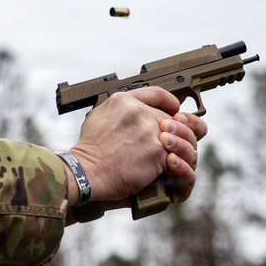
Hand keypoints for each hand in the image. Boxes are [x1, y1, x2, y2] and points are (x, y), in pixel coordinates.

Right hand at [66, 87, 206, 210]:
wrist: (86, 171)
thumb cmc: (89, 149)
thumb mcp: (98, 115)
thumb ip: (122, 108)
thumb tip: (138, 109)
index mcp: (124, 100)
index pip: (158, 93)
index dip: (170, 102)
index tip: (174, 110)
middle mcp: (140, 112)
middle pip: (172, 118)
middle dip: (173, 131)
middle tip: (168, 142)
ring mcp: (151, 132)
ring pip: (178, 137)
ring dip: (176, 147)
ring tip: (167, 156)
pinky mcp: (158, 153)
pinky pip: (176, 156)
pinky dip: (172, 164)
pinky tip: (163, 168)